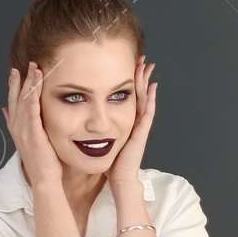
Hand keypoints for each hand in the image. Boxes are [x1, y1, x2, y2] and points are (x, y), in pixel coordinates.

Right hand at [3, 62, 64, 189]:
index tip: (17, 71)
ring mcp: (24, 130)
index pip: (13, 101)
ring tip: (35, 69)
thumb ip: (16, 124)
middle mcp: (17, 126)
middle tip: (28, 64)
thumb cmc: (40, 161)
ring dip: (29, 83)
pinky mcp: (33, 133)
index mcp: (16, 127)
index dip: (14, 85)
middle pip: (17, 97)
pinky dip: (33, 97)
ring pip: (25, 101)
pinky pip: (32, 111)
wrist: (43, 178)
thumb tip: (5, 110)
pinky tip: (36, 86)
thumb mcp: (27, 139)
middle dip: (22, 79)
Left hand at [109, 56, 156, 189]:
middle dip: (140, 76)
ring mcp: (140, 125)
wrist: (119, 177)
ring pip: (145, 99)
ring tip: (148, 67)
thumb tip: (84, 116)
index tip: (128, 65)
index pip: (127, 95)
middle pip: (139, 93)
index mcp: (124, 121)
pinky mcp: (142, 132)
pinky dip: (151, 99)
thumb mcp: (101, 138)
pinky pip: (148, 112)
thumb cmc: (110, 161)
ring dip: (146, 82)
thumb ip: (96, 127)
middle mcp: (134, 121)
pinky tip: (153, 87)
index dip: (128, 80)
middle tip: (142, 59)